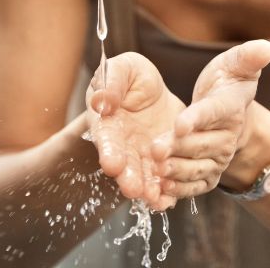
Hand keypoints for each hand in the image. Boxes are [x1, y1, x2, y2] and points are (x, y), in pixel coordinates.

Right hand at [87, 52, 185, 210]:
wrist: (154, 90)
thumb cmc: (132, 76)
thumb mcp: (124, 69)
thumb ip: (111, 83)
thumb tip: (100, 101)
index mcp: (107, 122)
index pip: (106, 138)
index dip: (109, 151)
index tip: (112, 164)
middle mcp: (122, 144)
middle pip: (123, 163)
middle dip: (128, 176)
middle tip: (133, 189)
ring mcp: (141, 155)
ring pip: (142, 175)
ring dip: (146, 188)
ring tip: (153, 198)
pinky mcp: (160, 161)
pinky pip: (162, 179)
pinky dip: (164, 191)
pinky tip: (169, 200)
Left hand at [151, 39, 269, 197]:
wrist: (226, 111)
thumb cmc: (226, 83)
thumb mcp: (235, 65)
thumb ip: (248, 57)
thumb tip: (267, 47)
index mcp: (229, 107)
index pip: (213, 112)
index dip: (197, 118)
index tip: (179, 123)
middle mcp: (227, 136)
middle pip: (201, 144)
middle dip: (178, 148)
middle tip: (155, 150)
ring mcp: (219, 157)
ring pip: (198, 167)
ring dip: (177, 171)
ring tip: (157, 169)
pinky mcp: (210, 173)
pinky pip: (197, 185)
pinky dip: (180, 190)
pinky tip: (162, 190)